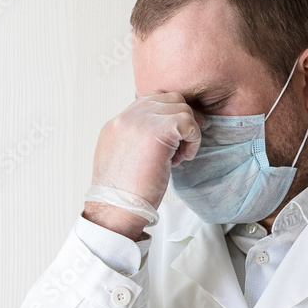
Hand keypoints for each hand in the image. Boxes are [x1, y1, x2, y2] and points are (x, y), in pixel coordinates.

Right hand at [84, 92, 203, 237]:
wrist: (115, 209)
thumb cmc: (121, 195)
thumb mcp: (121, 159)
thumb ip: (135, 141)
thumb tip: (158, 137)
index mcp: (116, 124)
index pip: (150, 101)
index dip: (168, 116)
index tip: (174, 137)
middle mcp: (126, 118)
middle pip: (168, 98)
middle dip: (182, 119)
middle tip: (184, 144)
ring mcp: (140, 122)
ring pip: (180, 108)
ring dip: (187, 132)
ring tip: (177, 157)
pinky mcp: (157, 131)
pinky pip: (188, 122)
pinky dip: (192, 140)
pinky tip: (181, 159)